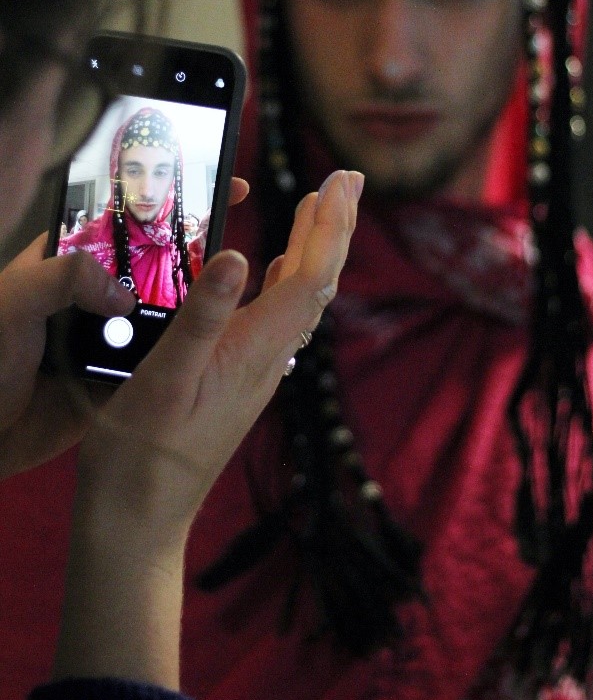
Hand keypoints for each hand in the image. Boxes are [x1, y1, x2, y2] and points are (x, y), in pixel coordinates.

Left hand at [0, 176, 249, 478]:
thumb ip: (64, 276)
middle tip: (233, 224)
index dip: (160, 200)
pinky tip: (220, 336)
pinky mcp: (119, 375)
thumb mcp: (13, 300)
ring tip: (238, 281)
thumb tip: (123, 294)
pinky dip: (185, 349)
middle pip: (149, 262)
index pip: (119, 219)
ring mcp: (108, 334)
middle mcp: (91, 293)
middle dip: (189, 245)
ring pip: (161, 309)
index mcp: (64, 261)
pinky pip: (159, 357)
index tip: (201, 183)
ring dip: (194, 300)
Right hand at [78, 168, 361, 534]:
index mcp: (254, 351)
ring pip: (298, 297)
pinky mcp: (239, 377)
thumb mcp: (164, 380)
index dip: (329, 228)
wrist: (138, 520)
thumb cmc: (141, 457)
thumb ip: (202, 318)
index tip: (339, 183)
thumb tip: (240, 257)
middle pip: (316, 283)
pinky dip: (283, 278)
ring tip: (320, 207)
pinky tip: (274, 268)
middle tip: (347, 179)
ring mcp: (256, 370)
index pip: (310, 278)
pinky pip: (276, 315)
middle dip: (334, 227)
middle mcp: (267, 358)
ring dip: (312, 247)